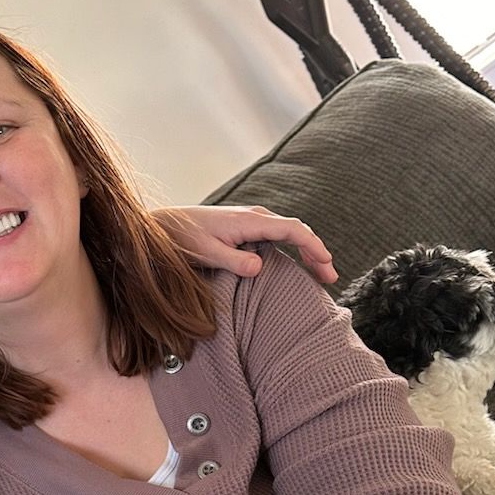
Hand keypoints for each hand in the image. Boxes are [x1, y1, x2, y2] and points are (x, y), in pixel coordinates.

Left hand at [155, 204, 336, 284]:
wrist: (164, 224)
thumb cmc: (183, 239)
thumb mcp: (207, 253)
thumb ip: (234, 261)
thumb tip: (260, 268)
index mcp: (250, 221)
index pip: (292, 230)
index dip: (313, 247)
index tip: (326, 264)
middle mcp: (255, 216)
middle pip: (296, 232)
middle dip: (316, 253)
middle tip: (330, 278)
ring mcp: (251, 220)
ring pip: (288, 233)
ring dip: (306, 252)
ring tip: (320, 274)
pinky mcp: (245, 227)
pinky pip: (277, 236)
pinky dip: (292, 249)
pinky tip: (295, 264)